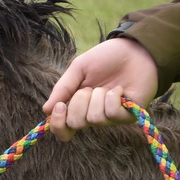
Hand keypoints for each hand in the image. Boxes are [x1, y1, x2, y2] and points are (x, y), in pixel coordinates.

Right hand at [43, 37, 159, 140]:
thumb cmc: (106, 58)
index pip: (64, 129)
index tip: (61, 106)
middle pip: (76, 124)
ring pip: (95, 118)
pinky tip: (120, 90)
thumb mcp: (79, 69)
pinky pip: (112, 114)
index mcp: (78, 106)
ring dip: (98, 97)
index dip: (58, 123)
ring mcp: (111, 118)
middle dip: (80, 101)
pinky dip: (113, 97)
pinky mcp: (128, 116)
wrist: (134, 50)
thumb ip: (63, 88)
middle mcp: (93, 115)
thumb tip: (46, 110)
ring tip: (108, 86)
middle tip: (90, 87)